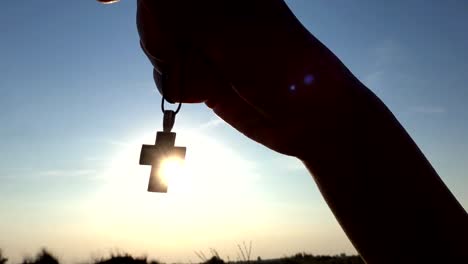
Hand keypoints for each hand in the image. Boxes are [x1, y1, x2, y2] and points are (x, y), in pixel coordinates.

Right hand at [137, 0, 362, 157]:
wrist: (309, 119)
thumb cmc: (281, 64)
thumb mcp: (230, 27)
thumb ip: (181, 7)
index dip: (146, 2)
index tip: (101, 1)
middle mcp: (212, 12)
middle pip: (154, 13)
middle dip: (157, 33)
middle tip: (177, 51)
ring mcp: (206, 46)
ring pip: (157, 46)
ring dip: (169, 64)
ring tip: (207, 76)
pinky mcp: (204, 77)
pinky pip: (168, 78)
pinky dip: (177, 87)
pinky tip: (204, 93)